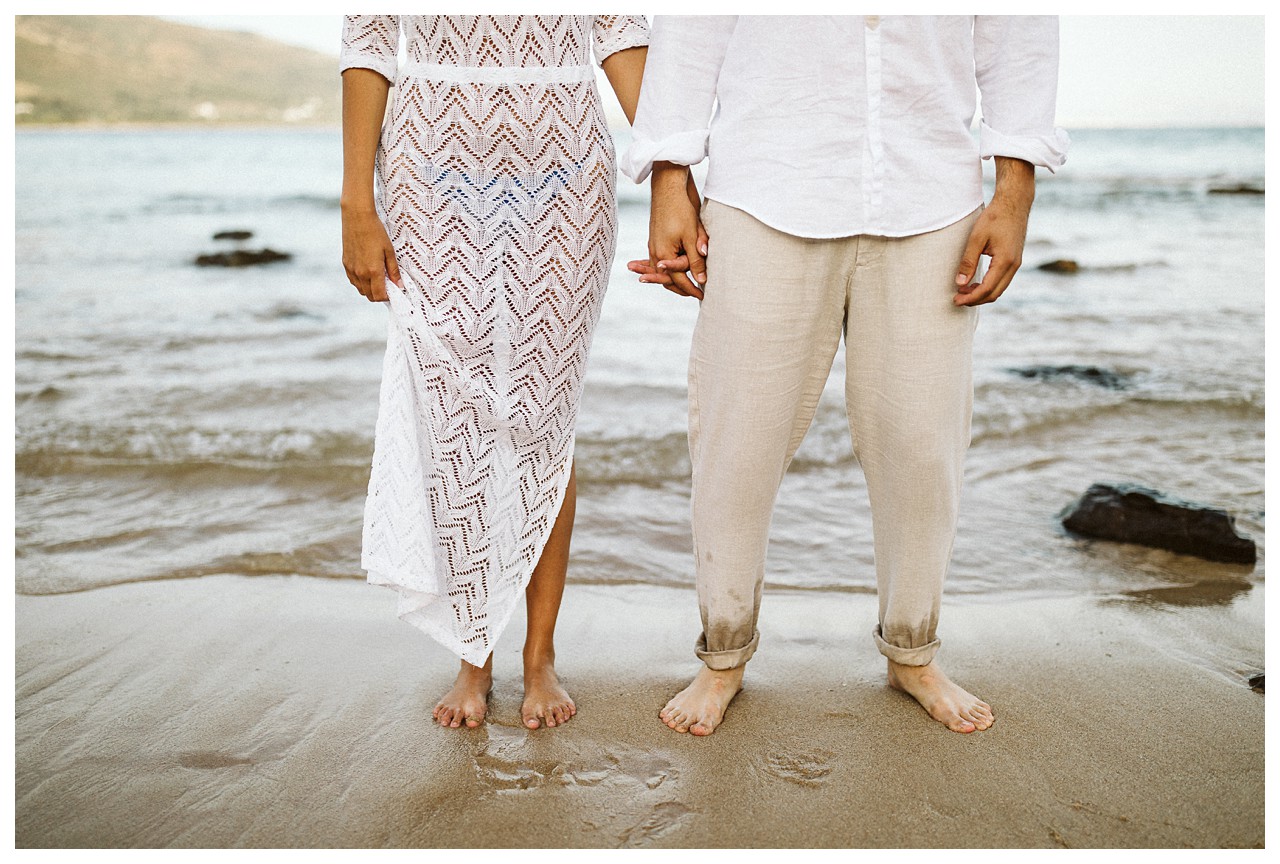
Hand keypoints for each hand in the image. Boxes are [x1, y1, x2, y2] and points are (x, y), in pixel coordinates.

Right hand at [341, 206, 400, 301]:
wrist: (357, 218)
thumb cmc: (376, 232)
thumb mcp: (389, 251)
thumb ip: (394, 271)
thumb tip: (399, 285)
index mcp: (373, 271)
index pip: (379, 296)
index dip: (388, 297)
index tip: (394, 291)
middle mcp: (360, 273)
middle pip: (370, 296)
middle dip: (379, 295)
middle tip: (387, 285)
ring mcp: (351, 269)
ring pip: (360, 290)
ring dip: (370, 289)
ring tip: (378, 278)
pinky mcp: (345, 264)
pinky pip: (353, 281)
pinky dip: (361, 282)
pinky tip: (367, 273)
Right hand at [642, 163, 706, 299]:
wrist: (668, 186)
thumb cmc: (681, 209)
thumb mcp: (692, 236)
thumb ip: (696, 259)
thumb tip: (702, 280)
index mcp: (663, 254)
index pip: (678, 280)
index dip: (691, 289)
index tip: (703, 296)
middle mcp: (656, 252)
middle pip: (668, 279)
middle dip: (681, 288)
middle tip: (696, 294)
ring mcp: (654, 245)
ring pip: (664, 270)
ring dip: (673, 279)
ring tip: (686, 288)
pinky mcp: (657, 238)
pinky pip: (661, 260)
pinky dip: (666, 268)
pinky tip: (668, 271)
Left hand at [954, 157, 1034, 306]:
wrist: (1014, 202)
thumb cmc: (995, 217)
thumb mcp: (977, 238)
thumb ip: (968, 261)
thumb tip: (960, 283)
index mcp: (1005, 261)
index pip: (987, 289)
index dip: (971, 298)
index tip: (955, 300)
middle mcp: (1014, 265)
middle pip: (995, 293)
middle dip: (976, 300)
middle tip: (957, 299)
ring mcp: (1016, 263)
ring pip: (999, 288)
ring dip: (982, 293)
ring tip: (963, 292)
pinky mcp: (1014, 260)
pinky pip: (1002, 280)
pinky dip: (988, 286)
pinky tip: (975, 282)